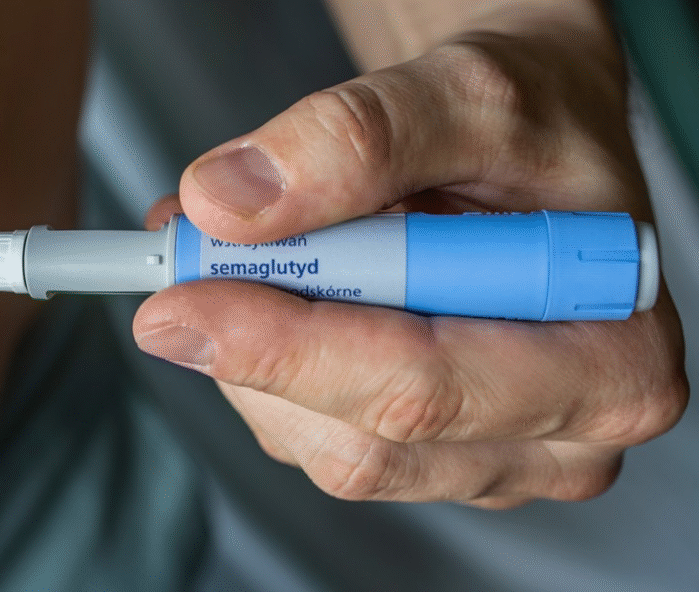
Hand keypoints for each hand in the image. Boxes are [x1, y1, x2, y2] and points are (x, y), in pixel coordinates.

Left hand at [132, 28, 687, 507]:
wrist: (528, 140)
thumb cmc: (534, 120)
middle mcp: (560, 433)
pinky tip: (275, 287)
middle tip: (182, 261)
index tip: (184, 299)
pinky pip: (314, 431)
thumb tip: (229, 202)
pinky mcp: (425, 448)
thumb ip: (357, 139)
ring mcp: (487, 452)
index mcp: (609, 360)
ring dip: (254, 350)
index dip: (290, 348)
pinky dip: (265, 359)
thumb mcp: (469, 94)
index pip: (426, 387)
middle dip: (255, 347)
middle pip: (366, 440)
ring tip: (248, 248)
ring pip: (323, 444)